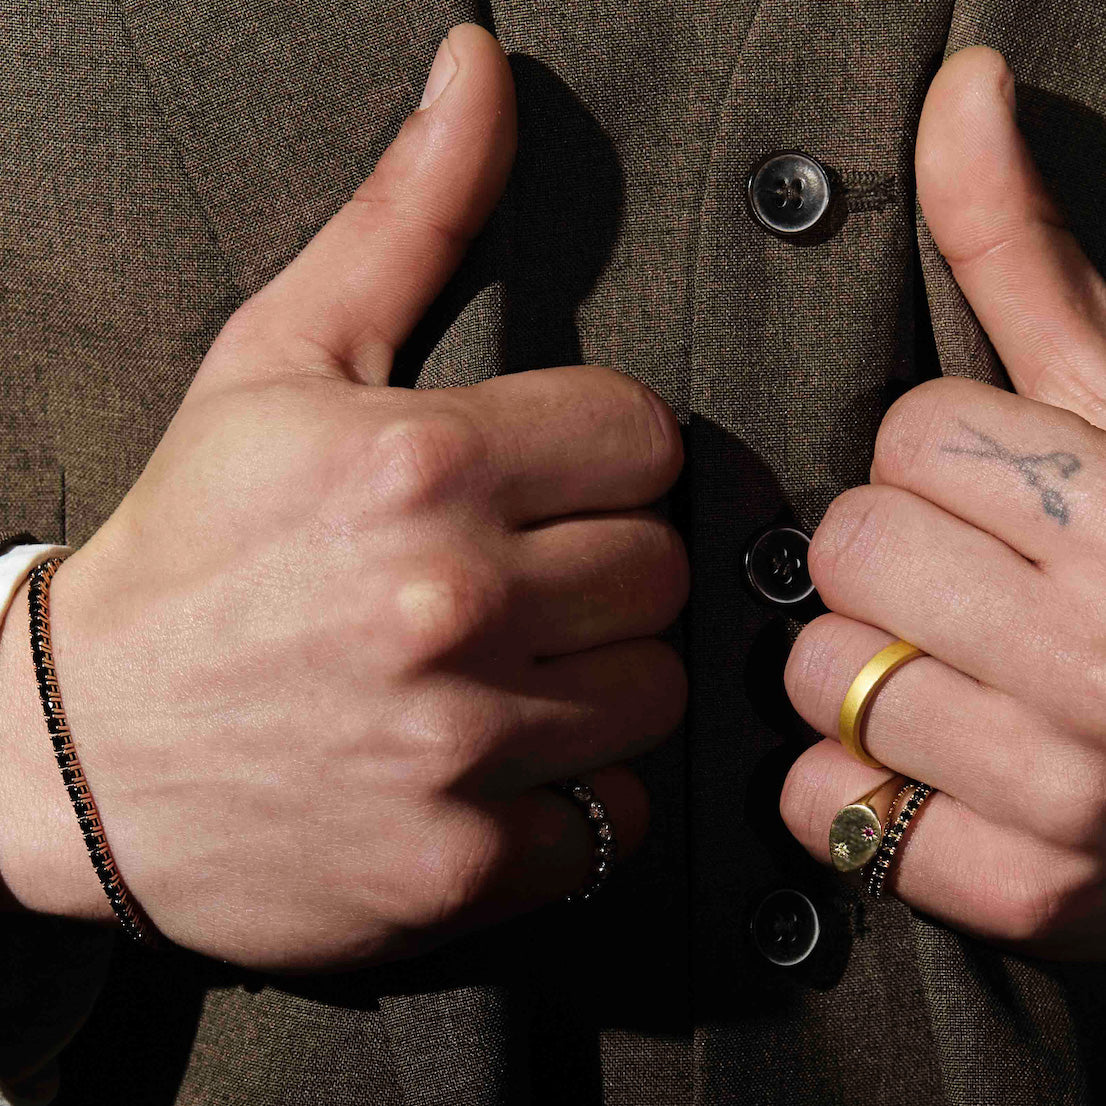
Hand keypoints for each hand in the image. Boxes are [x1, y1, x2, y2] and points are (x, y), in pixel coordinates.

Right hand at [0, 24, 687, 969]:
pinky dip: (579, 793)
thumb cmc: (190, 551)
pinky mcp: (463, 859)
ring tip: (514, 667)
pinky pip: (616, 815)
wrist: (80, 754)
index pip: (645, 438)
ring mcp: (461, 744)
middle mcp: (451, 602)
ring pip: (659, 691)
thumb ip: (408, 214)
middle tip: (525, 578)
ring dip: (606, 676)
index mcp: (422, 463)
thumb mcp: (280, 362)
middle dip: (609, 566)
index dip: (606, 460)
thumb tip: (481, 67)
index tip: (553, 484)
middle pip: (664, 566)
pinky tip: (498, 762)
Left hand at [782, 46, 1105, 958]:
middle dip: (886, 555)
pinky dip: (850, 787)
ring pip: (819, 674)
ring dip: (859, 666)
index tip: (1002, 494)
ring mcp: (1069, 794)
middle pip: (847, 547)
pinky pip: (824, 808)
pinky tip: (935, 767)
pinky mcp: (1021, 894)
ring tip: (954, 672)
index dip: (940, 458)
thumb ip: (1023, 250)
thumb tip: (955, 87)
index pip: (910, 436)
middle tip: (967, 584)